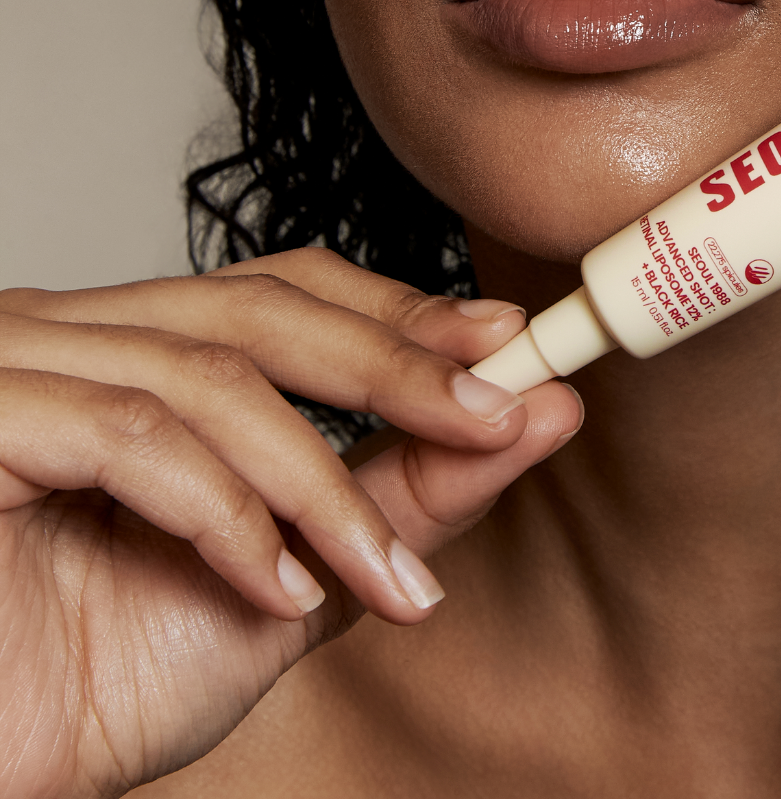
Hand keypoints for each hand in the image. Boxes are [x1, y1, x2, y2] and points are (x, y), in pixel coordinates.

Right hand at [0, 248, 580, 796]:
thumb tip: (540, 412)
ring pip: (215, 380)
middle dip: (397, 367)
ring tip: (386, 578)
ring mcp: (20, 368)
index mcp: (139, 352)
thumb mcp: (293, 581)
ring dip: (325, 487)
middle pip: (264, 308)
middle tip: (497, 419)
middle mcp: (76, 337)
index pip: (286, 289)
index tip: (511, 345)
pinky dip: (229, 518)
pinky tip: (276, 593)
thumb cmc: (99, 679)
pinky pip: (134, 439)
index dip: (400, 311)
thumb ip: (403, 499)